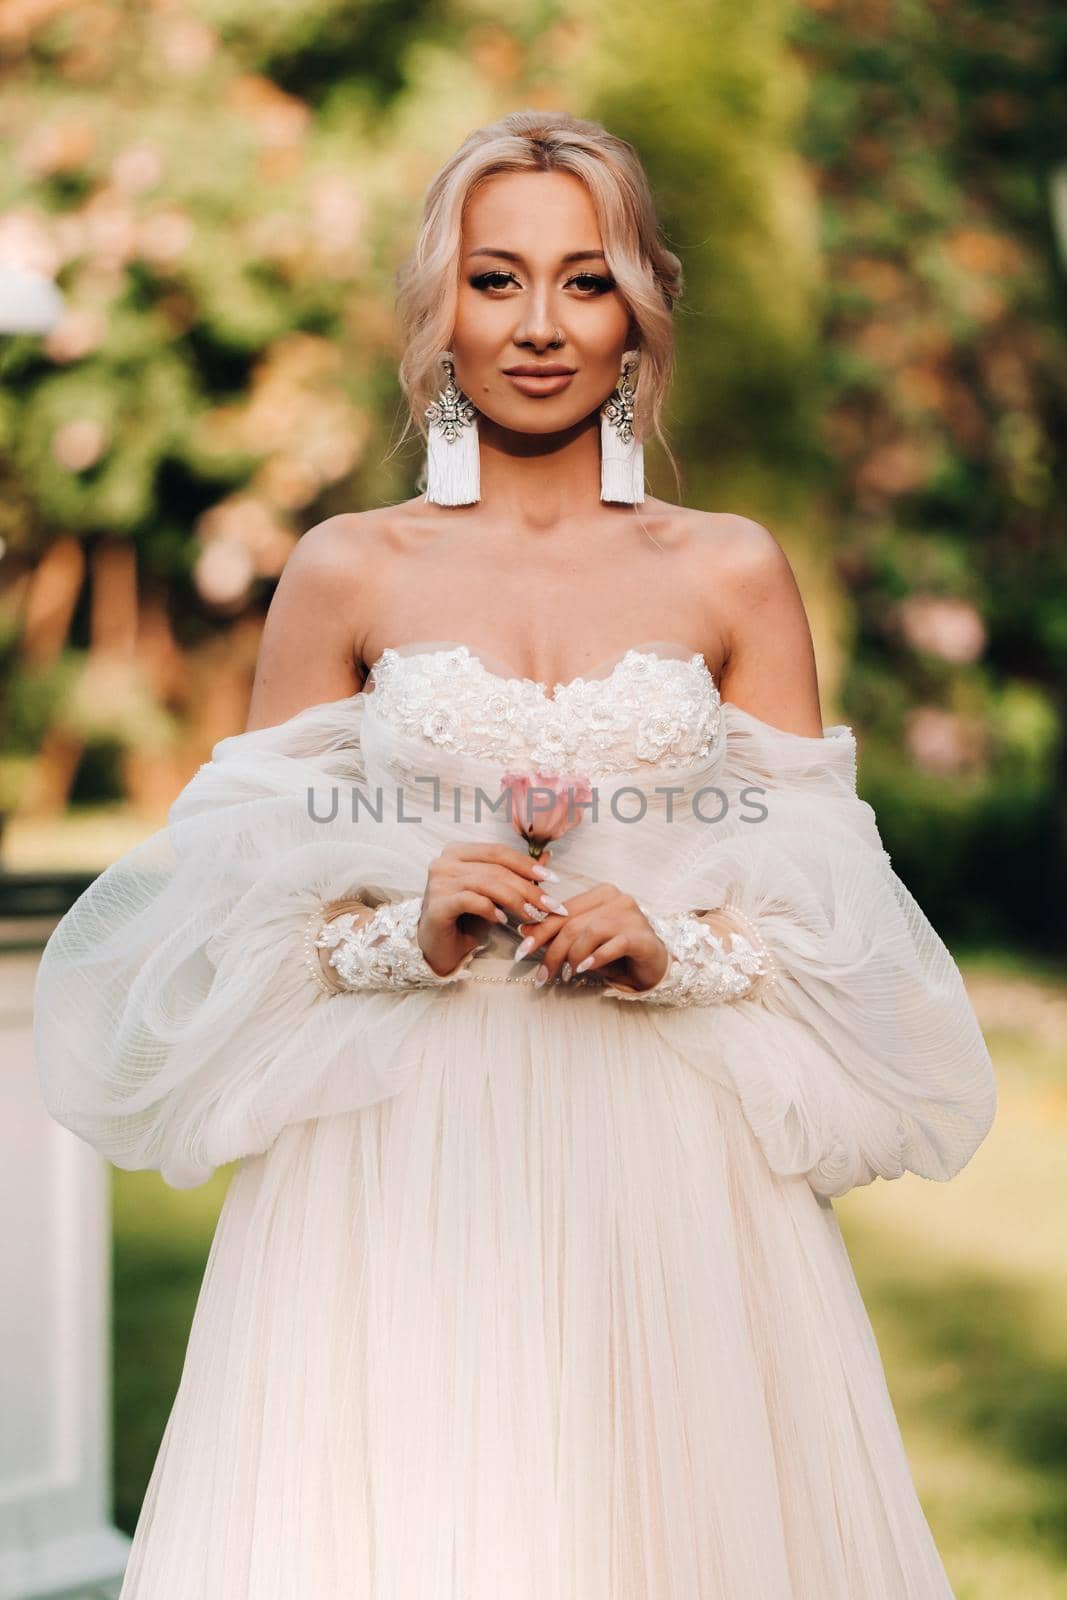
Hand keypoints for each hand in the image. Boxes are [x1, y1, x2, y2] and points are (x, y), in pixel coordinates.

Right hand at [417, 841, 566, 977]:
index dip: (526, 864)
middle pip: (496, 868)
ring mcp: (438, 881)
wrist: (439, 949)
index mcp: (458, 852)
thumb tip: (546, 859)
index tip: (553, 878)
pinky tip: (503, 920)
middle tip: (550, 904)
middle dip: (527, 887)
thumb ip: (515, 876)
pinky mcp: (437, 904)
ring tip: (533, 915)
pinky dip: (490, 909)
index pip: (498, 852)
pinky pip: (471, 900)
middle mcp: (444, 862)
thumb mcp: (495, 895)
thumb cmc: (466, 920)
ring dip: (515, 900)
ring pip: (486, 883)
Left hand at [513, 883, 669, 991]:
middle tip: (542, 975)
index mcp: (601, 894)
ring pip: (589, 932)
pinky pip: (612, 945)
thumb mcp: (584, 941)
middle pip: (573, 923)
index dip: (540, 931)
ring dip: (572, 957)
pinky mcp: (642, 935)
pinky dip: (594, 958)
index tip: (522, 950)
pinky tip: (584, 969)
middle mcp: (617, 898)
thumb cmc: (617, 952)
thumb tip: (525, 930)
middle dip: (552, 951)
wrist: (653, 965)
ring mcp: (631, 915)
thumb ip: (560, 932)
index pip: (563, 910)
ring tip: (566, 975)